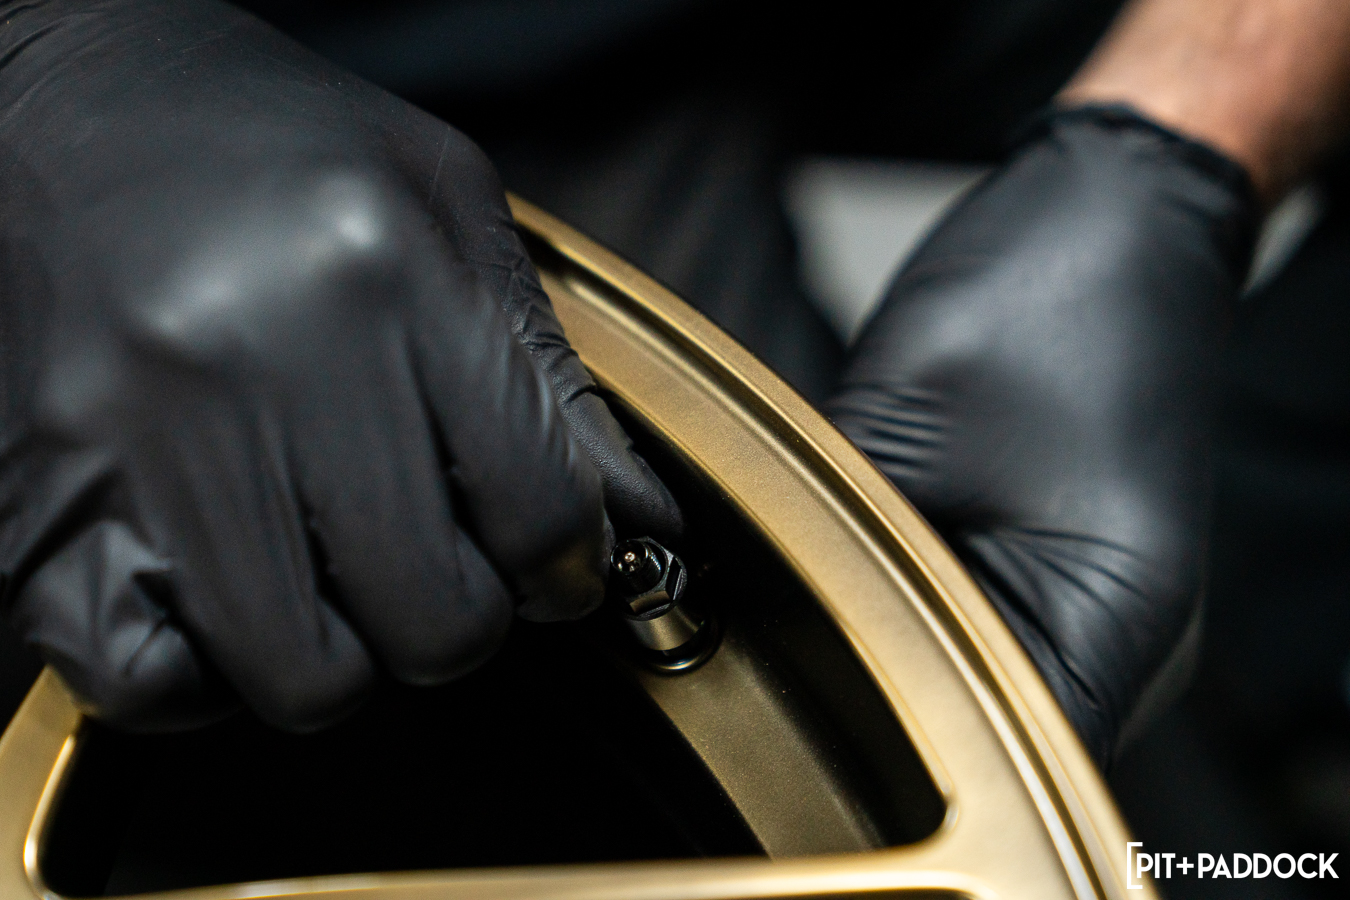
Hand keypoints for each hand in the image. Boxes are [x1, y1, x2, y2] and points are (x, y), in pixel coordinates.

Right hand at [0, 0, 677, 730]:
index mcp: (377, 270)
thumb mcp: (444, 206)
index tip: (552, 560)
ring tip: (332, 571)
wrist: (53, 102)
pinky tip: (225, 586)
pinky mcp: (33, 509)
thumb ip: (545, 373)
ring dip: (349, 651)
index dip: (570, 565)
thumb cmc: (263, 147)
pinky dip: (206, 672)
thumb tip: (636, 523)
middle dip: (465, 613)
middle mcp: (250, 360)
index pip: (539, 514)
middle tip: (439, 557)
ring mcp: (126, 444)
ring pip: (308, 679)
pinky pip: (149, 684)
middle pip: (437, 621)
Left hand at [828, 107, 1257, 765]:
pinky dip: (912, 577)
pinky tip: (869, 533)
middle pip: (982, 709)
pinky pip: (973, 600)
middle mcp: (1123, 627)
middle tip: (794, 616)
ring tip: (834, 561)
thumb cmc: (1055, 285)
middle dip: (883, 666)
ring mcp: (1090, 591)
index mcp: (1116, 613)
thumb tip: (756, 583)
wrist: (1118, 207)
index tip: (804, 682)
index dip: (893, 723)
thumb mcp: (907, 415)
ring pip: (970, 654)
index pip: (998, 739)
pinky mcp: (1057, 553)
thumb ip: (836, 522)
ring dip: (895, 616)